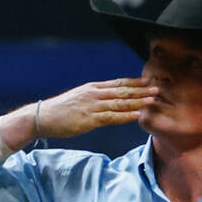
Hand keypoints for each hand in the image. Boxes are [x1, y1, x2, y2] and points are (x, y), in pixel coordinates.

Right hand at [0, 78, 156, 148]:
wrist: (43, 117)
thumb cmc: (60, 111)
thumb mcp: (79, 100)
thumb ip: (95, 99)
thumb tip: (108, 101)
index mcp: (93, 88)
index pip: (118, 83)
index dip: (135, 83)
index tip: (149, 81)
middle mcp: (95, 94)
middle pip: (123, 91)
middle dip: (142, 90)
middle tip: (158, 88)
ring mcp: (93, 106)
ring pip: (120, 103)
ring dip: (139, 101)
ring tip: (153, 100)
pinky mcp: (89, 119)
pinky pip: (112, 117)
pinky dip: (126, 116)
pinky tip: (137, 115)